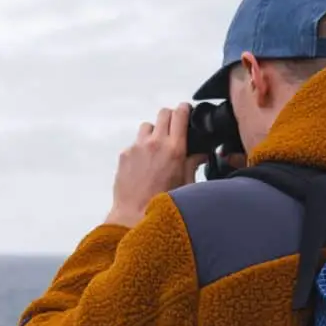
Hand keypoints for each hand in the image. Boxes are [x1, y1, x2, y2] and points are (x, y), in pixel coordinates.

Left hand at [105, 103, 207, 227]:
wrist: (134, 215)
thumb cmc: (162, 203)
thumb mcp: (186, 184)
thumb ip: (193, 163)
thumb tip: (201, 153)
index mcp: (175, 149)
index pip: (180, 114)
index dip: (184, 110)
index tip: (186, 112)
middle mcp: (155, 143)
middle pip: (163, 113)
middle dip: (170, 118)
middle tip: (173, 130)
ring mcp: (137, 147)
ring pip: (147, 126)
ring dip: (154, 132)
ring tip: (157, 149)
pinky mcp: (124, 154)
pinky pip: (135, 143)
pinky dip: (141, 148)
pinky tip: (144, 165)